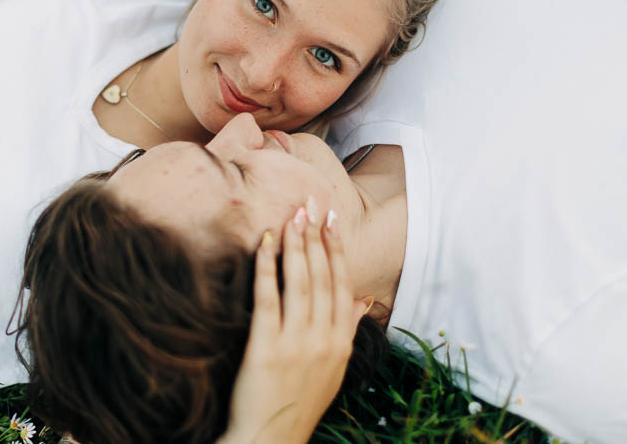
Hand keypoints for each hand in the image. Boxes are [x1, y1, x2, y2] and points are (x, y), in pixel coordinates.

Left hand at [219, 204, 369, 443]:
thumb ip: (346, 329)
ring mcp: (296, 344)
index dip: (338, 251)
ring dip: (296, 246)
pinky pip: (268, 298)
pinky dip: (267, 267)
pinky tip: (263, 244)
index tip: (332, 222)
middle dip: (316, 238)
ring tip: (291, 217)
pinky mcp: (267, 348)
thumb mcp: (334, 368)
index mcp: (341, 343)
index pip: (343, 286)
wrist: (271, 440)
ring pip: (299, 282)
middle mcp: (324, 340)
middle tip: (310, 206)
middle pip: (323, 278)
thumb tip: (363, 299)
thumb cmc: (299, 401)